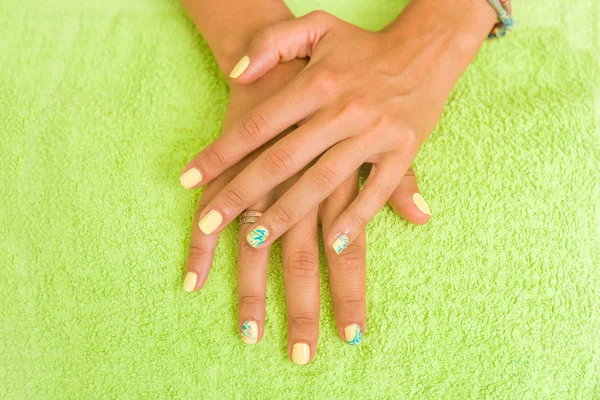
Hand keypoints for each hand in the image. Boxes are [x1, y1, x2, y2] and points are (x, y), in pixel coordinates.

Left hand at [180, 0, 494, 252]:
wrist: (425, 50)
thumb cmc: (363, 45)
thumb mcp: (316, 28)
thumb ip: (271, 43)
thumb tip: (237, 74)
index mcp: (317, 82)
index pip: (257, 124)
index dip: (220, 152)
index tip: (189, 178)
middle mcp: (342, 110)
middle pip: (281, 161)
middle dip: (241, 195)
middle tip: (209, 223)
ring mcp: (373, 134)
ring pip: (321, 182)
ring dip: (287, 214)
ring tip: (255, 238)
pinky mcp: (402, 151)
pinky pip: (374, 192)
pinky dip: (355, 219)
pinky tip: (331, 244)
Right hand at [183, 60, 429, 363]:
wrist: (287, 56)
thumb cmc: (340, 101)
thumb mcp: (374, 131)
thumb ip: (396, 180)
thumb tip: (422, 217)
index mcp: (337, 183)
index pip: (347, 252)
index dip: (348, 293)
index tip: (350, 334)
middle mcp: (299, 188)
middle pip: (300, 260)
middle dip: (301, 308)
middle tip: (301, 354)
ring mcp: (262, 180)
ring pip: (254, 246)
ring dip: (251, 293)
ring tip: (251, 336)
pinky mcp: (230, 171)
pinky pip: (210, 218)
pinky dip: (201, 248)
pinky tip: (193, 284)